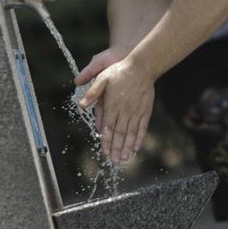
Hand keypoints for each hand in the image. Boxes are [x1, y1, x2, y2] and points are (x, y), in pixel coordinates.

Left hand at [76, 50, 155, 164]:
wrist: (142, 67)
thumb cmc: (120, 72)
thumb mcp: (102, 78)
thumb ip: (93, 92)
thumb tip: (82, 105)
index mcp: (112, 105)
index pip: (108, 127)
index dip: (107, 142)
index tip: (105, 152)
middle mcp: (124, 111)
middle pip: (120, 133)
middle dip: (117, 149)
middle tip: (115, 162)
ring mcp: (136, 111)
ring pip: (131, 133)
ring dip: (127, 147)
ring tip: (125, 159)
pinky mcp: (145, 110)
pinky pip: (142, 127)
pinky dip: (140, 138)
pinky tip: (137, 147)